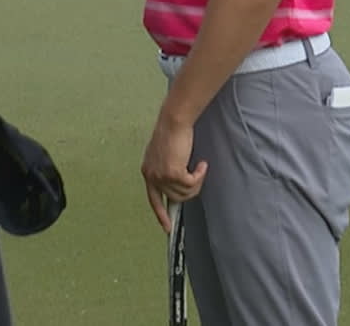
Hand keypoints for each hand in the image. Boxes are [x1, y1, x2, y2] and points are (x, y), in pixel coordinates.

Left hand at [141, 117, 207, 233]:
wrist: (174, 121)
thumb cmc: (172, 133)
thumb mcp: (164, 154)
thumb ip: (166, 169)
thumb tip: (178, 184)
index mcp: (148, 172)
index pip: (153, 199)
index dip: (161, 215)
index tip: (167, 228)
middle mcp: (152, 176)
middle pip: (174, 198)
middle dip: (189, 191)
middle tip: (198, 177)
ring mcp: (161, 176)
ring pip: (185, 192)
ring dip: (196, 182)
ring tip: (200, 167)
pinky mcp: (173, 173)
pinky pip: (192, 184)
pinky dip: (200, 176)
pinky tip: (202, 164)